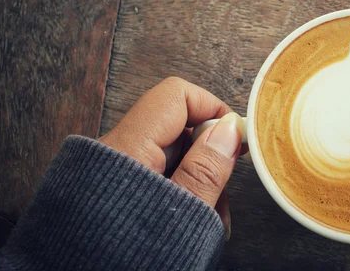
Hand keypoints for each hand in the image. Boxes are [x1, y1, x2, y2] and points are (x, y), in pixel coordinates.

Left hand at [99, 77, 243, 239]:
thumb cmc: (122, 260)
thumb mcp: (180, 217)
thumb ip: (206, 170)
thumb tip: (228, 127)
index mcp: (128, 149)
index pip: (175, 96)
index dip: (211, 107)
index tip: (235, 137)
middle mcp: (116, 152)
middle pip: (175, 129)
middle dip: (209, 155)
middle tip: (225, 193)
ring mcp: (114, 173)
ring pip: (169, 157)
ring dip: (198, 180)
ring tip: (213, 219)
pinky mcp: (115, 191)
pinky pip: (156, 178)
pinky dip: (179, 193)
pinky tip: (191, 222)